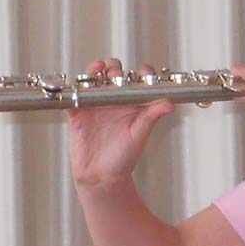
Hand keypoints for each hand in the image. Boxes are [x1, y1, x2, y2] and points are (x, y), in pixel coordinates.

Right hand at [68, 57, 174, 186]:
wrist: (101, 176)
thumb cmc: (124, 158)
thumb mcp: (140, 134)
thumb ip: (152, 116)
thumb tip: (170, 104)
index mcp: (132, 104)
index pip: (138, 80)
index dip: (141, 73)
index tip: (142, 74)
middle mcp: (114, 101)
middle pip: (114, 73)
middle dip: (115, 69)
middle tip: (116, 76)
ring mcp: (96, 104)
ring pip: (94, 79)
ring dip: (96, 71)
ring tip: (99, 71)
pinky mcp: (79, 112)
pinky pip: (74, 94)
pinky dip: (75, 87)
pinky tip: (80, 85)